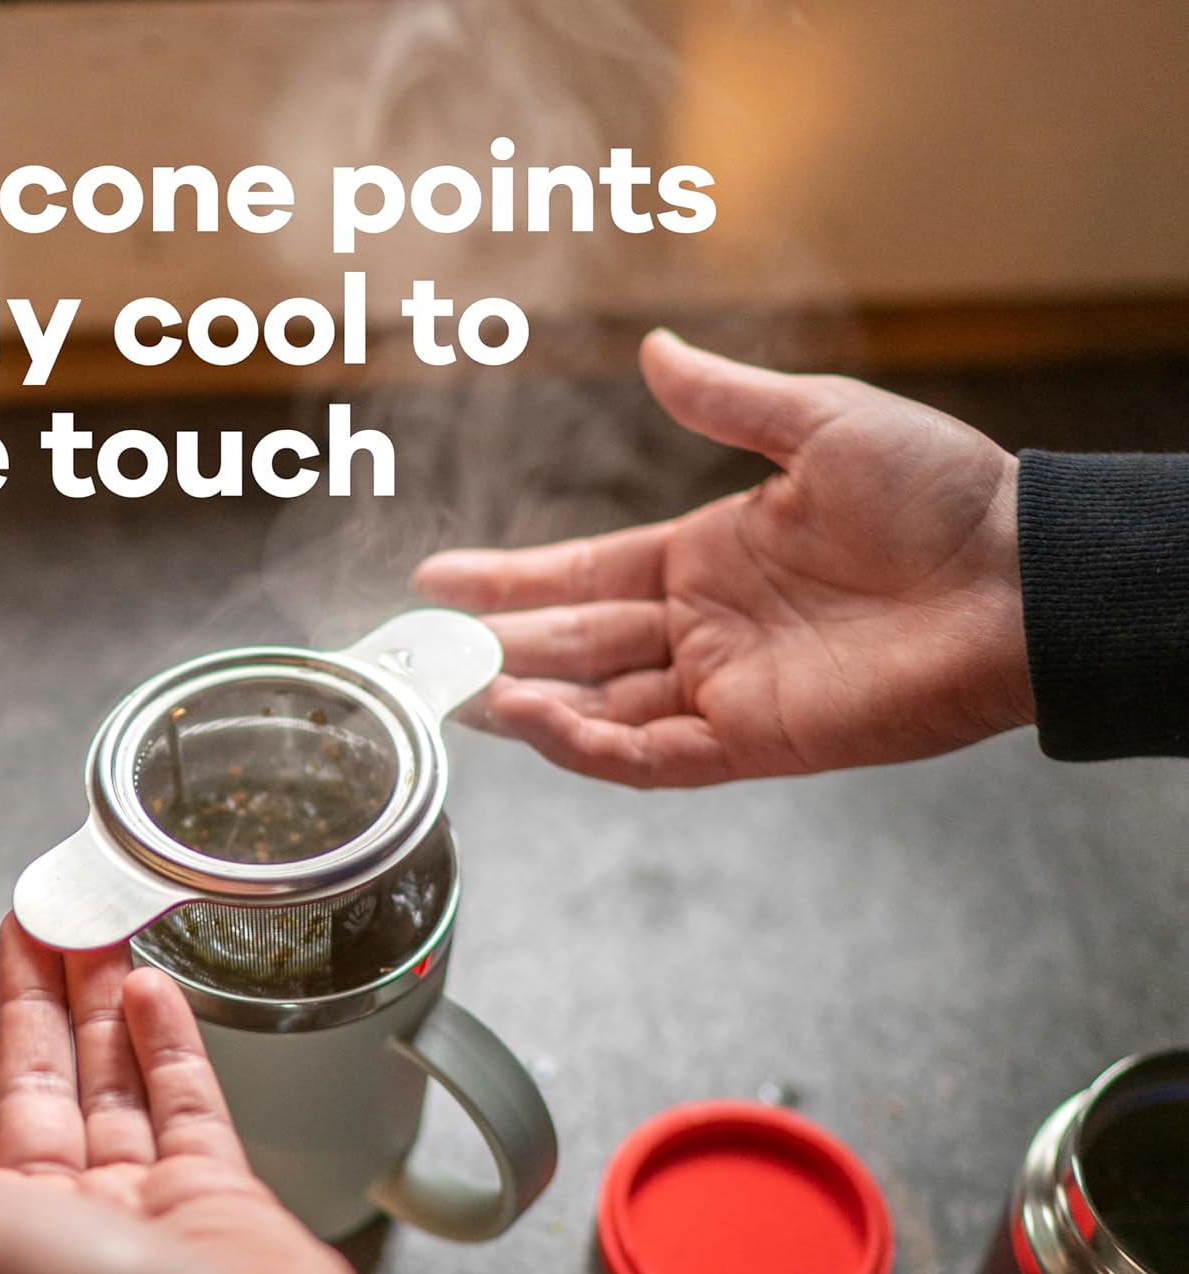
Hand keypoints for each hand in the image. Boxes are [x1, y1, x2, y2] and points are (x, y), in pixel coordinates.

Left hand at [0, 917, 373, 1273]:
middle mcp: (56, 1220)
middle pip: (34, 1089)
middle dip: (26, 1005)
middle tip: (31, 925)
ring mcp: (138, 1203)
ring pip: (110, 1083)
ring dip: (99, 1007)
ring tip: (92, 933)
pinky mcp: (212, 1189)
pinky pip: (184, 1100)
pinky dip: (167, 1042)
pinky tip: (152, 988)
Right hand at [414, 331, 1033, 786]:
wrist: (1016, 578)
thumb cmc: (936, 494)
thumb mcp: (821, 423)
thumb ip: (727, 401)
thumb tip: (651, 353)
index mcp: (706, 555)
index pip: (583, 574)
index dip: (509, 579)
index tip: (440, 578)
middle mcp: (702, 627)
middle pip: (576, 644)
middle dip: (497, 647)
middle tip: (424, 650)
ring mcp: (722, 688)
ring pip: (599, 706)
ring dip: (528, 702)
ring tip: (459, 692)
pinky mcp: (753, 741)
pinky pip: (650, 753)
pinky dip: (588, 745)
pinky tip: (534, 722)